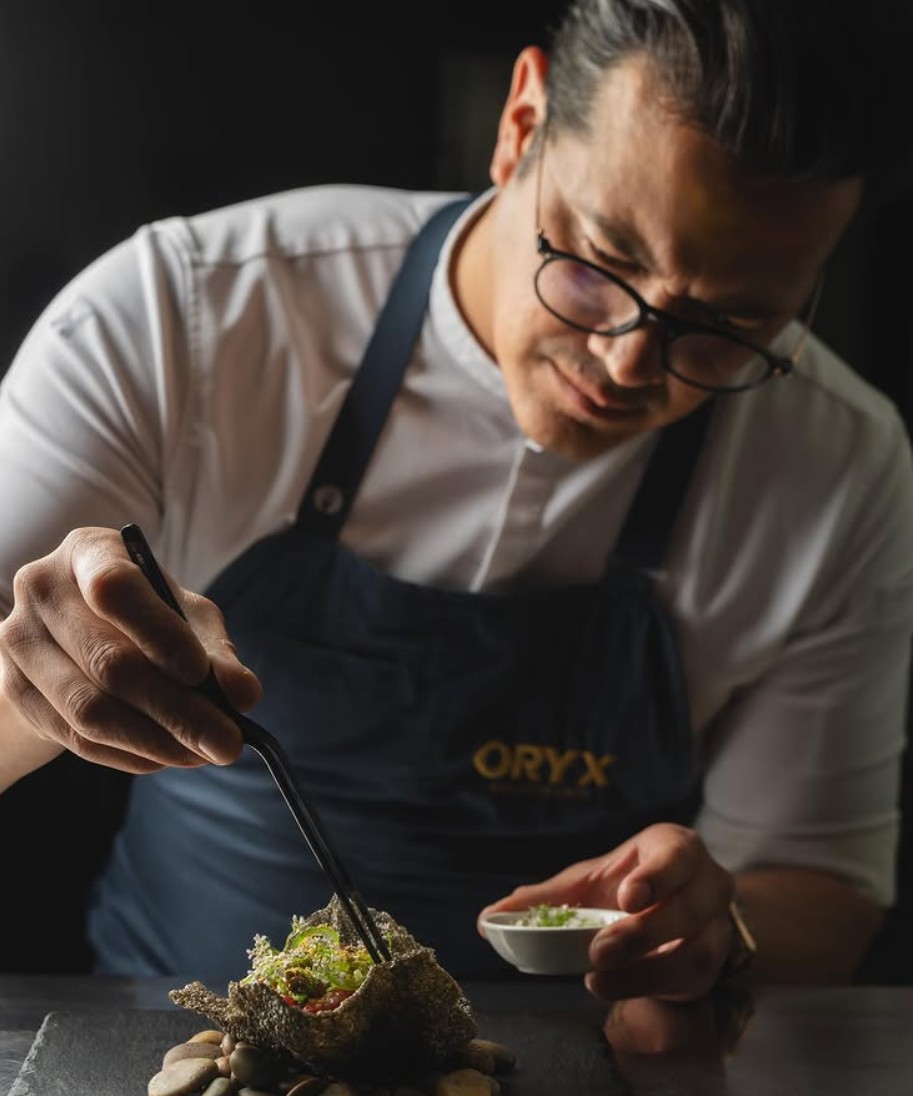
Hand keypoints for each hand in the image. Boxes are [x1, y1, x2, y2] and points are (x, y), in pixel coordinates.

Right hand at [0, 526, 260, 773]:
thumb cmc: (145, 615)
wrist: (72, 635)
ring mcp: (19, 642)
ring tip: (205, 754)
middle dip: (177, 711)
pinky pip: (76, 738)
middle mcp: (42, 590)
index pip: (116, 589)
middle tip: (228, 742)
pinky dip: (131, 755)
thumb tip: (243, 695)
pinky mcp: (15, 690)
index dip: (158, 634)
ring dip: (156, 742)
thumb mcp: (186, 617)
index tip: (200, 675)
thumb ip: (216, 652)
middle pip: (108, 662)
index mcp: (89, 552)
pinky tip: (169, 756)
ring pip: (89, 710)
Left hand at [478, 823, 734, 1000]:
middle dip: (644, 933)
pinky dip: (650, 989)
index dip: (657, 876)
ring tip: (599, 978)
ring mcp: (717, 928)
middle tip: (599, 951)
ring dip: (646, 970)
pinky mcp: (712, 966)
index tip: (627, 897)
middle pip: (689, 908)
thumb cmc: (628, 883)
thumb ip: (548, 897)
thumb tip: (488, 919)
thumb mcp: (591, 881)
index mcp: (678, 849)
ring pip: (696, 953)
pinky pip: (692, 983)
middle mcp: (709, 884)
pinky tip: (613, 988)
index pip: (677, 856)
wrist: (678, 905)